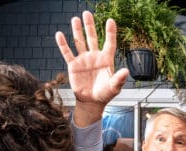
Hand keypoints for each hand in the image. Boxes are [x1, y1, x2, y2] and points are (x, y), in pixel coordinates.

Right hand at [55, 11, 128, 125]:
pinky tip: (59, 34)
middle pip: (92, 38)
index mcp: (106, 59)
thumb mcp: (114, 87)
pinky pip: (67, 53)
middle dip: (89, 26)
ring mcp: (83, 60)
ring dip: (77, 31)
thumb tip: (126, 71)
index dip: (110, 32)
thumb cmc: (105, 94)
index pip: (109, 43)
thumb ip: (119, 79)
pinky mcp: (73, 65)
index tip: (110, 20)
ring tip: (75, 19)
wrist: (91, 102)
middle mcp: (95, 56)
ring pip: (79, 42)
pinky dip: (63, 44)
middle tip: (87, 13)